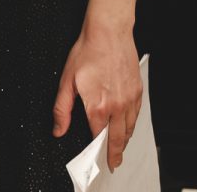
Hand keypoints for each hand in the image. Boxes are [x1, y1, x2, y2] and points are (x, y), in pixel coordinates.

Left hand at [52, 19, 141, 171]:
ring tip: (120, 148)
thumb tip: (58, 129)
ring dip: (124, 140)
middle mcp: (117, 106)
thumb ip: (61, 109)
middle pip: (118, 138)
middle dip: (115, 153)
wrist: (109, 32)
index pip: (99, 137)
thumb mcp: (66, 81)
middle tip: (114, 163)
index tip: (98, 159)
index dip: (98, 150)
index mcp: (98, 106)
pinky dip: (132, 125)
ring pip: (130, 128)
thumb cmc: (88, 52)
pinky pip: (137, 115)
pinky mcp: (138, 91)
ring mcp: (130, 99)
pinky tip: (128, 126)